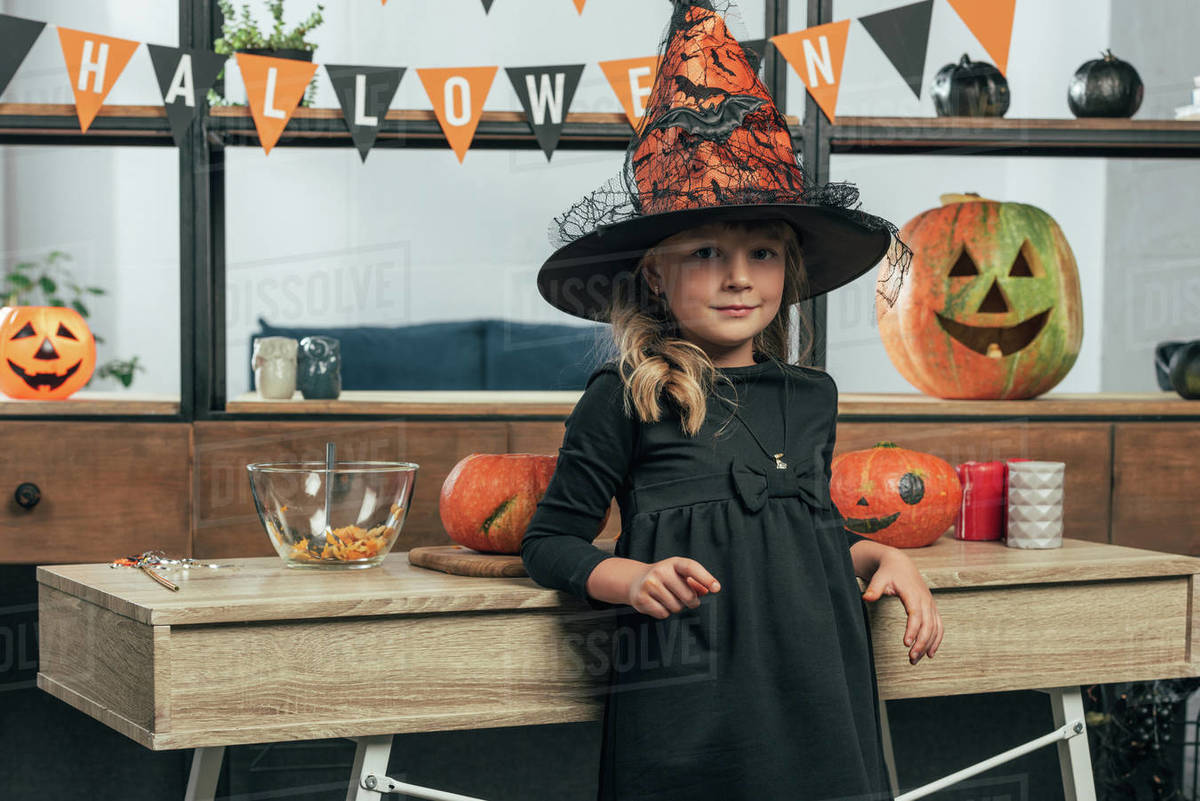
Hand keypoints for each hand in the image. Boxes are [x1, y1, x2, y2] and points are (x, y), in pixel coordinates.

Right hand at [628, 557, 720, 618]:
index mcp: (673, 563)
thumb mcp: (680, 574)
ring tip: (667, 598)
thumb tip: (707, 590)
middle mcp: (660, 571)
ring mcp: (649, 584)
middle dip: (691, 601)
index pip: (692, 568)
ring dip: (676, 607)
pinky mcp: (641, 598)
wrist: (635, 580)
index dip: (705, 578)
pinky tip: (658, 603)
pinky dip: (664, 612)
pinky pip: (663, 613)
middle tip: (685, 598)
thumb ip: (696, 582)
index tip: (716, 588)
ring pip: (676, 607)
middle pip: (688, 596)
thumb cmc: (664, 578)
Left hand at [860, 548, 941, 665]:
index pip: (916, 615)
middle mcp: (925, 600)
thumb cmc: (889, 572)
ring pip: (935, 628)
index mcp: (913, 594)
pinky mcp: (932, 608)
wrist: (901, 564)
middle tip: (911, 658)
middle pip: (928, 625)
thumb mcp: (880, 578)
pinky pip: (939, 626)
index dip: (912, 630)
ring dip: (928, 645)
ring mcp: (930, 605)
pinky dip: (937, 640)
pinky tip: (930, 653)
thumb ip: (874, 589)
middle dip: (921, 643)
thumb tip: (866, 597)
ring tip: (916, 659)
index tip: (906, 643)